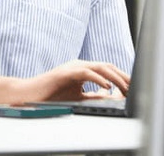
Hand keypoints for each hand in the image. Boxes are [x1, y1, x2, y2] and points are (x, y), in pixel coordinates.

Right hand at [0, 59, 129, 104]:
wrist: (30, 95)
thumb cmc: (51, 96)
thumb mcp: (78, 97)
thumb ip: (94, 96)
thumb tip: (112, 97)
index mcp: (83, 69)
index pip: (107, 70)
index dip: (121, 77)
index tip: (133, 87)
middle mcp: (79, 65)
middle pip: (107, 66)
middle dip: (122, 76)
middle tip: (134, 87)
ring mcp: (72, 67)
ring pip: (99, 68)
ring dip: (114, 78)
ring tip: (125, 88)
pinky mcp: (66, 73)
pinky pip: (86, 73)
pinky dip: (98, 79)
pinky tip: (107, 87)